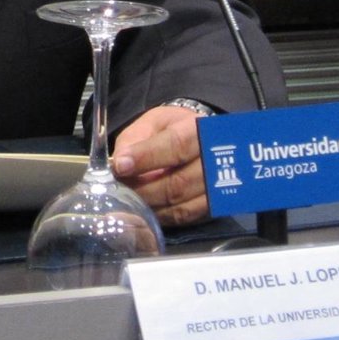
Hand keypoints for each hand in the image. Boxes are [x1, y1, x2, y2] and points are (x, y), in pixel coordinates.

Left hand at [109, 105, 208, 225]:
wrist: (201, 140)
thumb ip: (134, 139)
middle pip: (179, 182)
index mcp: (199, 129)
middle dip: (143, 188)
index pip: (176, 144)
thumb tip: (119, 163)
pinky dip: (161, 216)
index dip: (146, 157)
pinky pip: (184, 218)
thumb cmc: (173, 129)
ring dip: (150, 205)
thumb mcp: (152, 122)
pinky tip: (146, 209)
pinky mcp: (213, 207)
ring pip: (181, 205)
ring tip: (128, 199)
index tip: (120, 166)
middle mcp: (216, 159)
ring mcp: (219, 187)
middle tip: (119, 188)